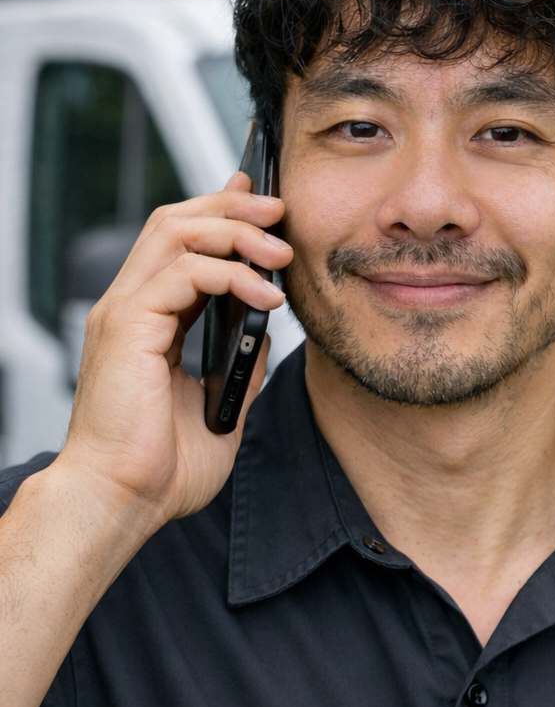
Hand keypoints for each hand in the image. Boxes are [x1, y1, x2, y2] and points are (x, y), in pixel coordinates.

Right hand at [55, 172, 290, 535]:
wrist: (121, 502)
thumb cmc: (159, 469)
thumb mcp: (218, 406)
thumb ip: (239, 366)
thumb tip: (267, 335)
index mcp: (146, 321)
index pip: (180, 243)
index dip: (222, 215)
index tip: (265, 208)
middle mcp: (130, 308)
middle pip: (175, 221)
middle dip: (231, 205)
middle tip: (279, 210)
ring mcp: (124, 313)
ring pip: (176, 232)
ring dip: (235, 231)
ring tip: (280, 249)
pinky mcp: (128, 327)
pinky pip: (182, 273)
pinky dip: (230, 274)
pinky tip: (265, 296)